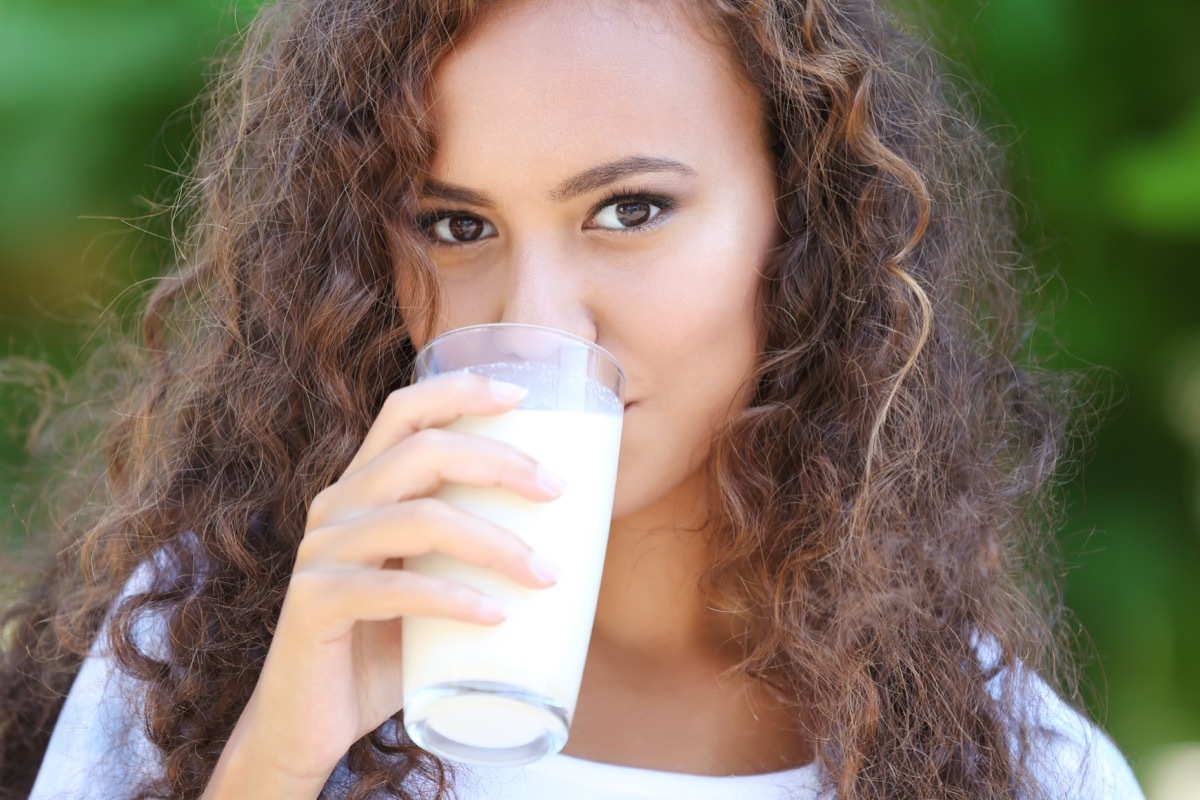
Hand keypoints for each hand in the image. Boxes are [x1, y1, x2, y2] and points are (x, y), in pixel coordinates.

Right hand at [203, 373, 561, 796]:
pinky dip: (452, 599)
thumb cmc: (384, 652)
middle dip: (498, 462)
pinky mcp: (314, 605)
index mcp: (363, 488)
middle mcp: (337, 507)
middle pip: (421, 451)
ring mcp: (321, 554)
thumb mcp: (428, 586)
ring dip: (493, 542)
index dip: (460, 392)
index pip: (404, 412)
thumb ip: (469, 554)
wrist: (307, 727)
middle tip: (557, 492)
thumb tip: (571, 539)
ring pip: (418, 519)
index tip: (522, 397)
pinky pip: (392, 589)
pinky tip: (495, 615)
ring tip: (546, 575)